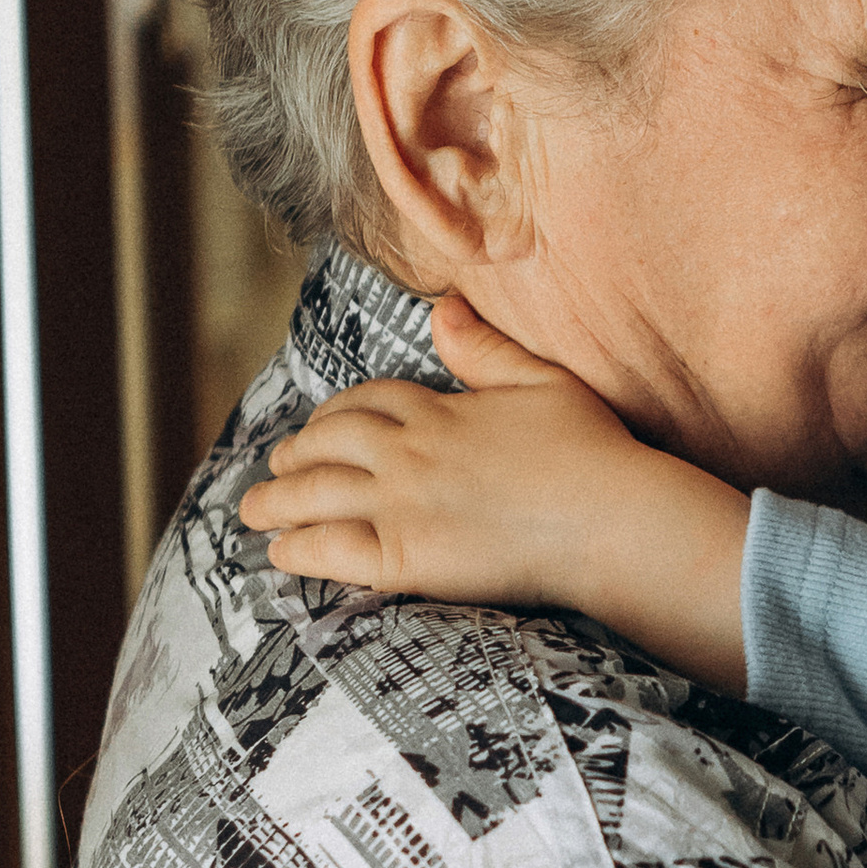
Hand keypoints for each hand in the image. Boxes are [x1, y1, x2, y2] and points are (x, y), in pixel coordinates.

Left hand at [237, 295, 751, 686]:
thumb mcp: (542, 382)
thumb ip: (485, 349)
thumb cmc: (592, 453)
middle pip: (328, 445)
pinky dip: (299, 549)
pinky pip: (332, 550)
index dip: (334, 414)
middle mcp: (410, 453)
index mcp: (440, 411)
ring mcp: (404, 506)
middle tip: (278, 466)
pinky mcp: (407, 558)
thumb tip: (442, 309)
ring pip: (316, 495)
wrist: (610, 520)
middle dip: (295, 453)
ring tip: (257, 510)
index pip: (367, 403)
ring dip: (277, 501)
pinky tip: (282, 554)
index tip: (321, 426)